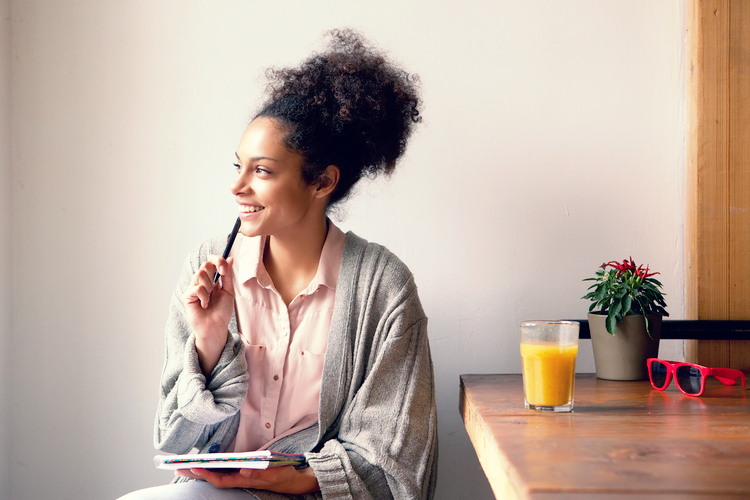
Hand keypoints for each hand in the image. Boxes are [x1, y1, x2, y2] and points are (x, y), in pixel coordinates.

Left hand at [175, 466, 319, 494]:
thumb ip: (260, 473)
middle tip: (177, 467)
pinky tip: (205, 463)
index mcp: (244, 480)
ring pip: (217, 474)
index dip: (206, 475)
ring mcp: (241, 475)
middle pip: (214, 477)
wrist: (294, 479)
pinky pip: (224, 470)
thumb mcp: (275, 473)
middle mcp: (239, 478)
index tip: (194, 467)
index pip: (221, 479)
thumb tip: (243, 470)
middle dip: (196, 472)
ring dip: (202, 470)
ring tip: (185, 464)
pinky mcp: (244, 470)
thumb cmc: (283, 475)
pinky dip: (213, 466)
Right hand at [182, 255, 234, 374]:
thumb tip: (230, 258)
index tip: (224, 269)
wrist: (216, 327)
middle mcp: (201, 281)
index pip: (211, 261)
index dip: (217, 260)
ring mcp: (193, 288)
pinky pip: (196, 288)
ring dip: (209, 287)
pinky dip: (204, 296)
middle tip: (218, 285)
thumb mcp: (228, 291)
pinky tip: (205, 305)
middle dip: (214, 272)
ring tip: (210, 299)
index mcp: (212, 279)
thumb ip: (228, 276)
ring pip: (200, 274)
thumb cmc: (222, 311)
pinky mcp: (187, 296)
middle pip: (205, 265)